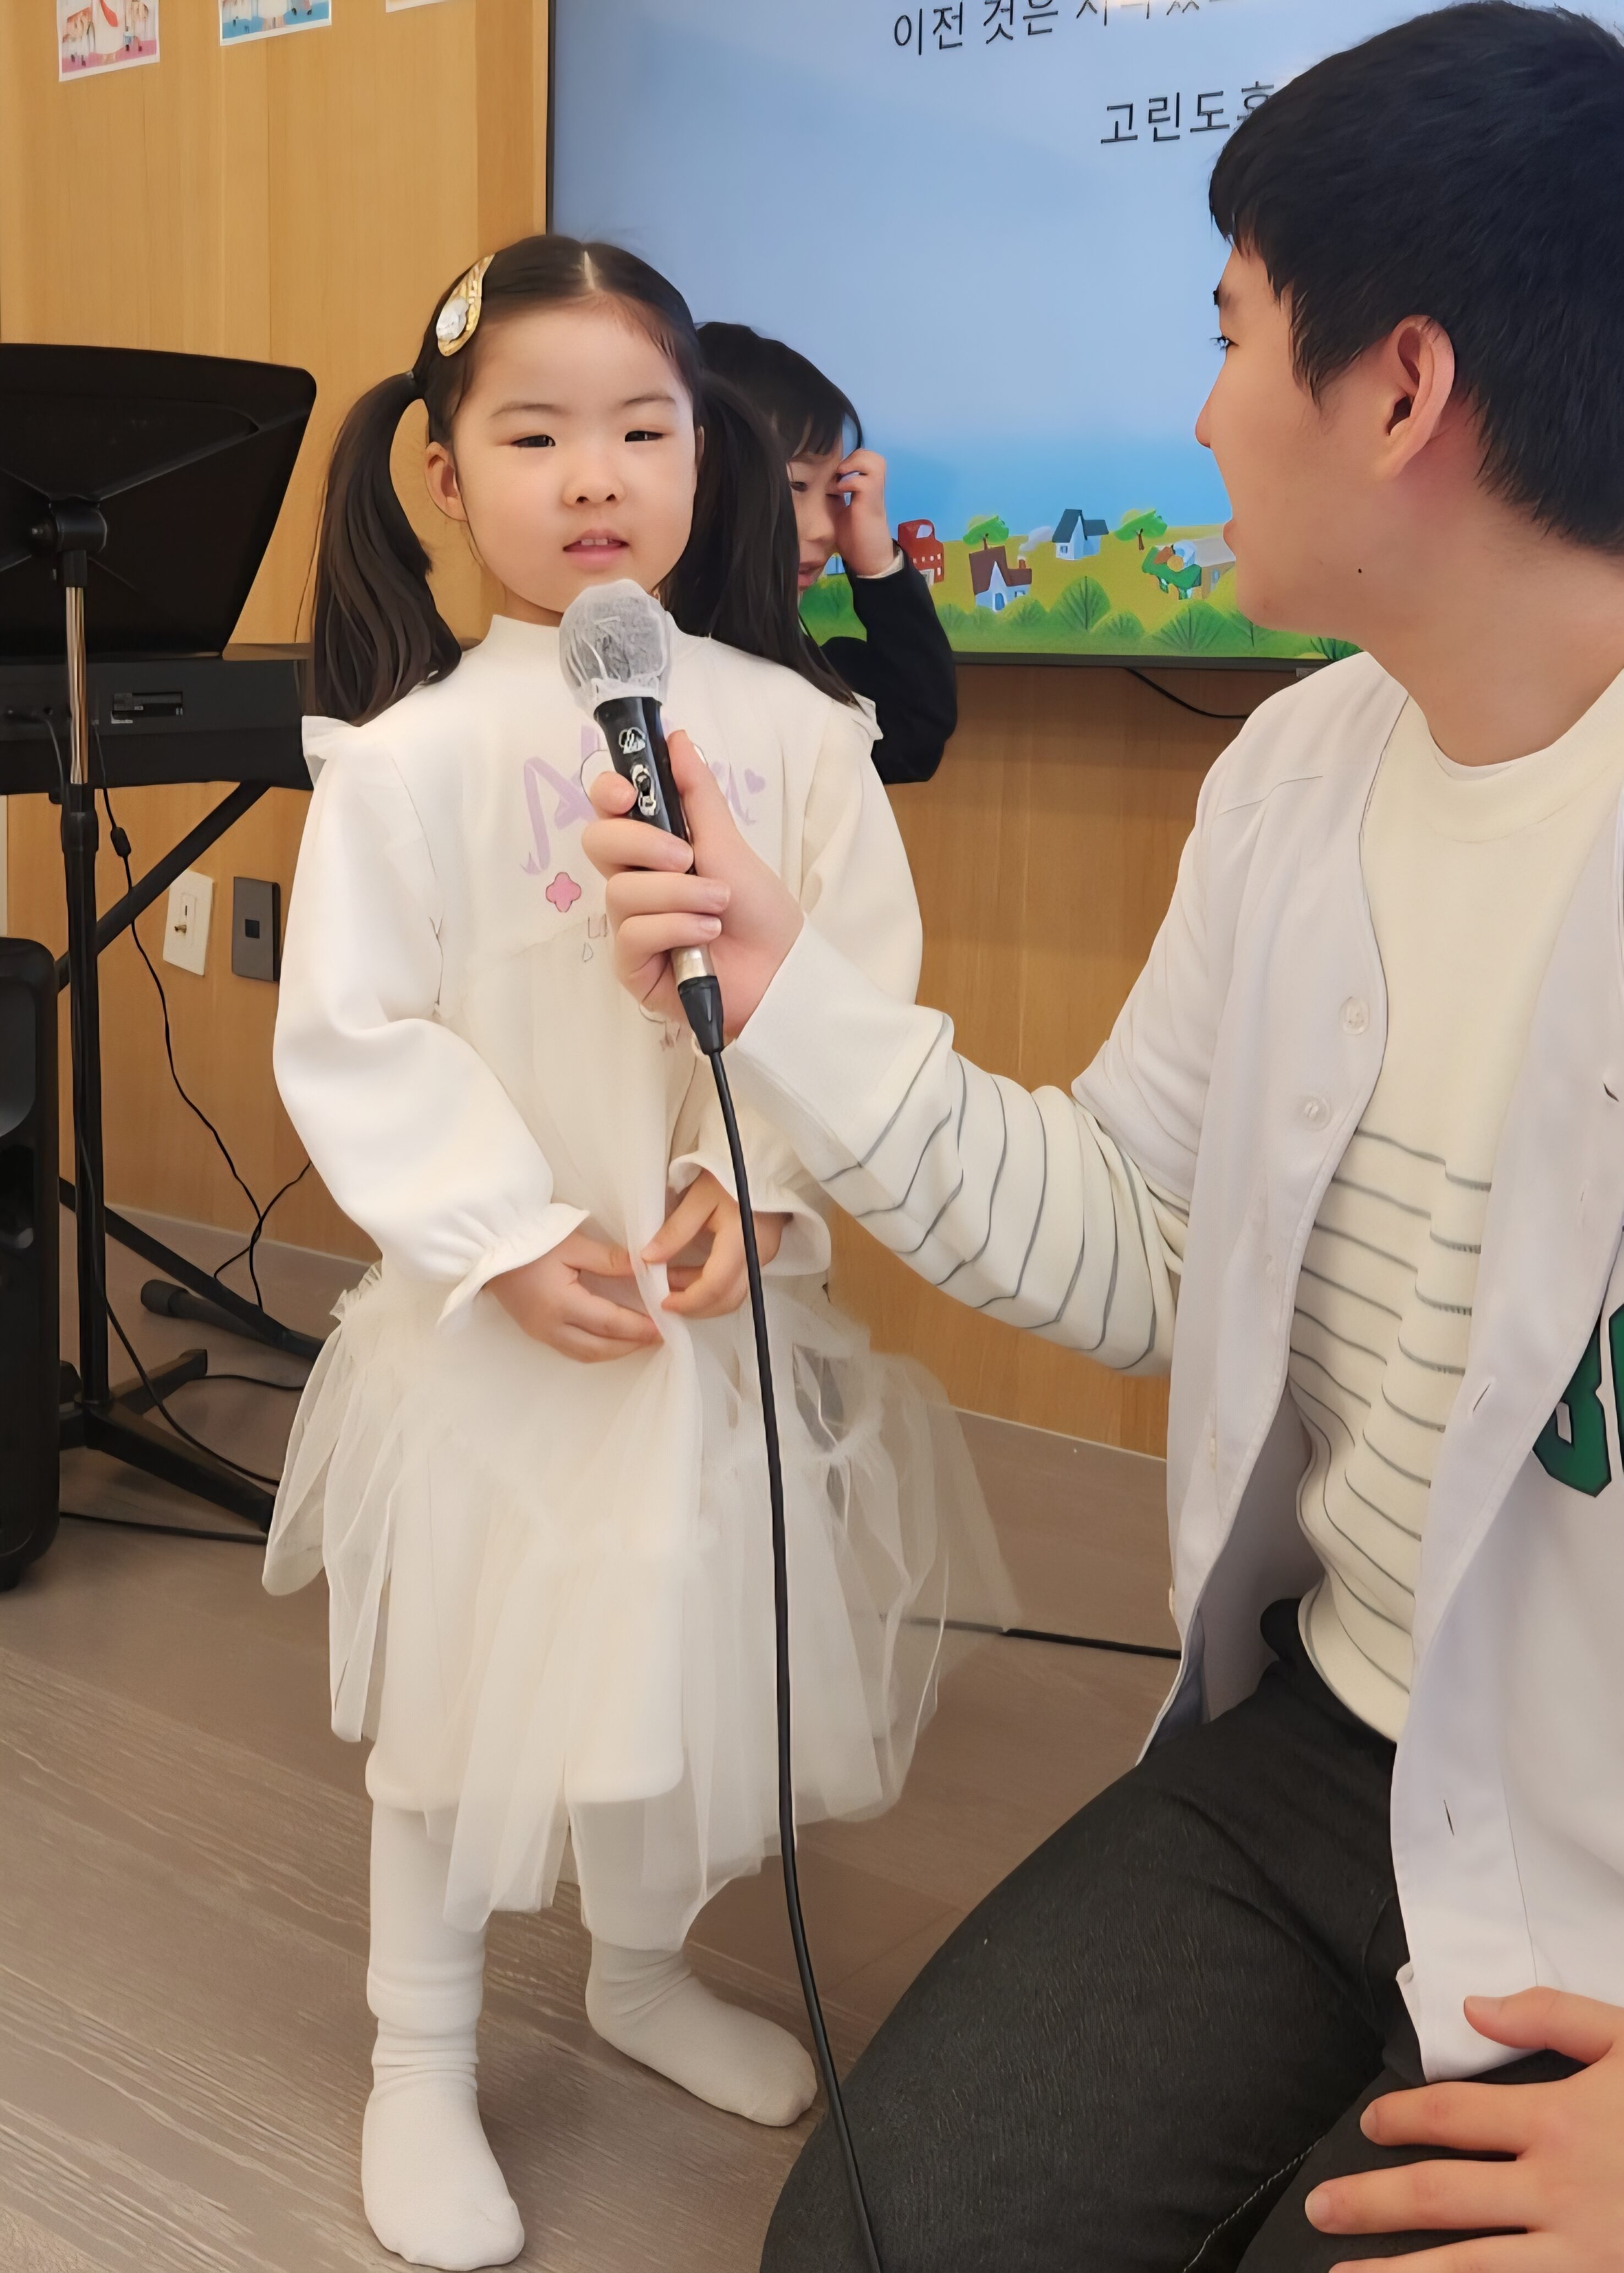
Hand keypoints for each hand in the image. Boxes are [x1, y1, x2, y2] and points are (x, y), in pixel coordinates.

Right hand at [489, 1229, 658, 1362]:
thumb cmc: (530, 1239)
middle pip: (599, 1348)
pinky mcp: (535, 1332)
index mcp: (560, 1303)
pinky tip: (612, 1338)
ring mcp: (540, 1333)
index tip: (663, 1325)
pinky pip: (572, 1350)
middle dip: (631, 1345)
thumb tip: (645, 1269)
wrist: (488, 1246)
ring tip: (640, 1339)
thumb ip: (610, 1259)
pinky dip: (597, 1349)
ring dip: (615, 1351)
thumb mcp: (573, 1243)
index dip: (638, 1327)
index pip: (608, 1322)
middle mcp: (550, 1326)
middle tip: (659, 1336)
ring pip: (585, 1354)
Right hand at [582, 727, 802, 1034]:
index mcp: (652, 849)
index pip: (607, 812)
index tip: (627, 793)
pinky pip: (633, 934)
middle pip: (597, 843)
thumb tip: (676, 737)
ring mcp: (630, 925)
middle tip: (686, 856)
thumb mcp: (728, 842)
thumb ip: (696, 792)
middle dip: (642, 844)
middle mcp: (635, 883)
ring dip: (677, 894)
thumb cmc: (758, 908)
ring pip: (622, 892)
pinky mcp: (632, 966)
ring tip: (718, 906)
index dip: (607, 794)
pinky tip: (705, 934)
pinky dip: (674, 927)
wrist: (781, 968)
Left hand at [642, 1168, 785, 1318]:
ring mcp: (762, 1257)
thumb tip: (648, 1259)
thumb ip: (674, 1231)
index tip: (663, 1301)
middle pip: (727, 1299)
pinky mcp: (759, 1255)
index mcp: (741, 1240)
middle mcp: (756, 1255)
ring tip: (671, 1284)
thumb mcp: (698, 1197)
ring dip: (702, 1298)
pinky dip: (711, 1287)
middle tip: (665, 1299)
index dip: (688, 1300)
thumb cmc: (730, 1174)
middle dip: (695, 1306)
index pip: (715, 1285)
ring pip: (733, 1294)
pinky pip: (736, 1282)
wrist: (760, 1163)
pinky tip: (688, 1275)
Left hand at [828, 447, 894, 577]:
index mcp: (867, 488)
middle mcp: (873, 487)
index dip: (849, 460)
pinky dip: (849, 483)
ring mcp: (874, 493)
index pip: (864, 459)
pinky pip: (863, 481)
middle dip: (853, 458)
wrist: (869, 559)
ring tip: (842, 481)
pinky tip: (841, 493)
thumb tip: (818, 485)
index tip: (834, 474)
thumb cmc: (855, 539)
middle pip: (872, 455)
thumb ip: (836, 496)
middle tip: (839, 474)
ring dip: (855, 466)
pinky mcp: (871, 502)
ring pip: (874, 461)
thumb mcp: (841, 512)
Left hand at [1306, 1990, 1623, 2266]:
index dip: (1399, 2117)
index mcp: (1558, 2121)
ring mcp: (1576, 2252)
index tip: (1368, 2125)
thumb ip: (1553, 2017)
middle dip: (1370, 2201)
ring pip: (1467, 2269)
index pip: (1451, 2114)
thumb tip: (1475, 2008)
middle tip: (1321, 2206)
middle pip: (1439, 2195)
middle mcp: (1556, 2188)